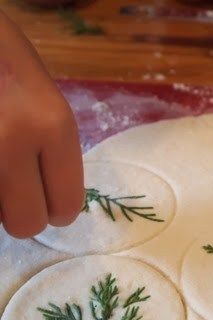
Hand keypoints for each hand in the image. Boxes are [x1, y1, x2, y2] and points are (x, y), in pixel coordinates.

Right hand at [0, 12, 83, 237]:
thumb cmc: (10, 62)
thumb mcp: (50, 106)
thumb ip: (56, 154)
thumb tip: (54, 201)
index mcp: (54, 126)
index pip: (66, 205)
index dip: (58, 211)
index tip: (51, 205)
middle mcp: (14, 141)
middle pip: (26, 223)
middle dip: (25, 212)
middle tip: (20, 192)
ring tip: (2, 163)